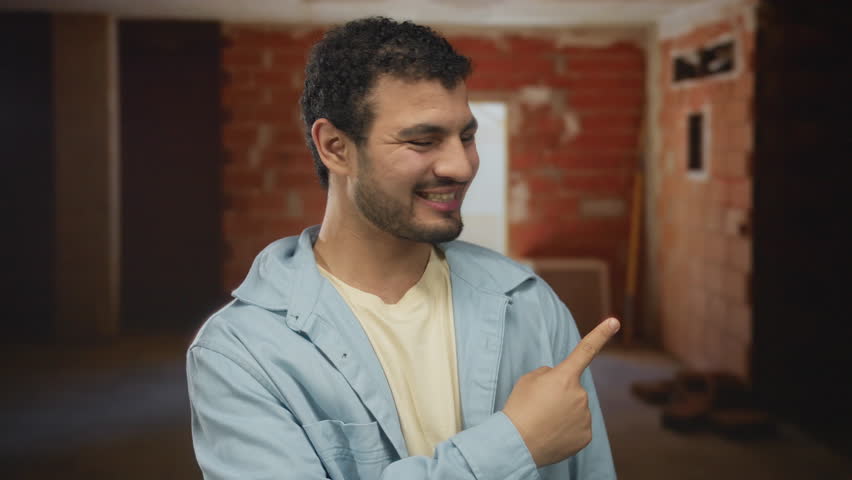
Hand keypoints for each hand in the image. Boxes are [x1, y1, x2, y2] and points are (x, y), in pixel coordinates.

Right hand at [502, 317, 619, 466]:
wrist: (517, 444)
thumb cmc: (519, 408)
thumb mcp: (527, 380)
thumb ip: (547, 374)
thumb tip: (558, 378)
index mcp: (564, 376)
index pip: (585, 350)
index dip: (601, 334)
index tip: (614, 321)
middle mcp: (580, 394)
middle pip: (573, 389)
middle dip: (560, 394)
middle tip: (540, 407)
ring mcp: (585, 416)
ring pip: (576, 409)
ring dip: (563, 413)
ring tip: (543, 422)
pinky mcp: (586, 436)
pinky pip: (578, 427)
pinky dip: (567, 430)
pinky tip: (552, 434)